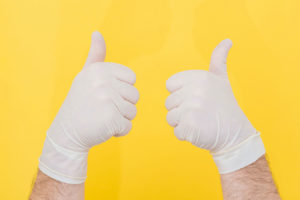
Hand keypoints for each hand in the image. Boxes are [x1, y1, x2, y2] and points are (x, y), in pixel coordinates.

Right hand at [39, 31, 138, 183]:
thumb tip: (97, 33)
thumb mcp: (85, 76)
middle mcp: (103, 81)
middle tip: (101, 109)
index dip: (121, 90)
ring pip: (133, 111)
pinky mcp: (111, 118)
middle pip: (134, 96)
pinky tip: (103, 128)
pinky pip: (128, 126)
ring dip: (120, 119)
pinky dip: (118, 131)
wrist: (66, 132)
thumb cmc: (80, 103)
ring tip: (101, 118)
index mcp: (100, 69)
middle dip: (122, 106)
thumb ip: (96, 55)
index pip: (132, 79)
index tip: (104, 94)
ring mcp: (107, 100)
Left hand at [165, 39, 264, 173]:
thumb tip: (227, 40)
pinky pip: (176, 132)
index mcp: (198, 77)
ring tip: (201, 122)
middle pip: (169, 103)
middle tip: (201, 113)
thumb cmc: (225, 106)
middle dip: (181, 111)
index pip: (170, 86)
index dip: (180, 95)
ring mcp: (192, 108)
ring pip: (170, 118)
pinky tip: (200, 131)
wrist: (236, 133)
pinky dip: (186, 135)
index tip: (197, 98)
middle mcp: (195, 90)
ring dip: (182, 123)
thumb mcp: (221, 79)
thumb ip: (219, 59)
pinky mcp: (190, 126)